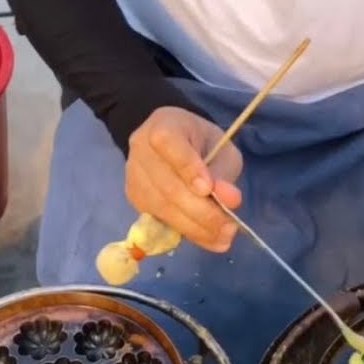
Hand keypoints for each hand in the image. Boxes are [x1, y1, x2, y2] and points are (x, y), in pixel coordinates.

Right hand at [124, 107, 242, 252]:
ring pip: (162, 207)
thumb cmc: (201, 142)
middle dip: (201, 211)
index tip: (209, 189)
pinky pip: (160, 219)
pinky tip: (208, 238)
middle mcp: (140, 148)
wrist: (175, 142)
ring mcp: (133, 175)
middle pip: (167, 185)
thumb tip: (230, 201)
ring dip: (195, 227)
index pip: (168, 143)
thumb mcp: (221, 148)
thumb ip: (224, 172)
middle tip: (229, 228)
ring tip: (223, 237)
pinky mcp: (134, 197)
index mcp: (162, 124)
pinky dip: (187, 232)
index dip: (188, 168)